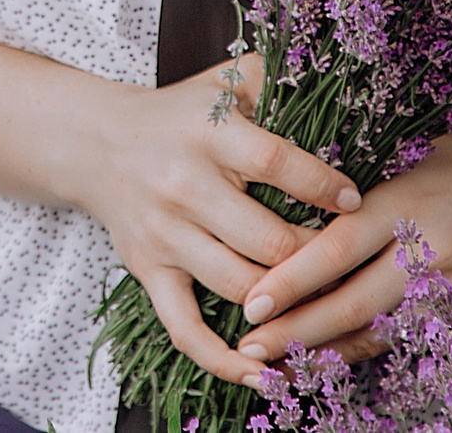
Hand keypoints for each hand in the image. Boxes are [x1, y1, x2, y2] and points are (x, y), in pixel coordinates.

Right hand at [74, 55, 364, 386]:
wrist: (97, 142)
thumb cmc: (181, 114)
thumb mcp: (224, 81)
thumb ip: (277, 74)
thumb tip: (341, 77)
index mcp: (207, 135)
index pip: (277, 164)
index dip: (322, 187)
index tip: (355, 200)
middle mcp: (183, 186)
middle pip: (264, 239)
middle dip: (316, 257)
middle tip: (348, 262)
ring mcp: (163, 235)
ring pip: (237, 286)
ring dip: (286, 304)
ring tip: (324, 308)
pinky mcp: (147, 272)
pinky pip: (186, 329)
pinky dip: (223, 360)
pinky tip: (263, 375)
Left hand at [230, 110, 451, 364]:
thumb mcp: (417, 156)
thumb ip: (365, 183)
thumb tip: (295, 198)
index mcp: (405, 201)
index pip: (336, 247)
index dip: (291, 279)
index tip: (250, 301)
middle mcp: (428, 248)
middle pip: (352, 302)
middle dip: (296, 330)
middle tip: (248, 348)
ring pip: (381, 331)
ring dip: (328, 352)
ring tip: (278, 365)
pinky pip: (414, 337)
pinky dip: (372, 349)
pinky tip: (334, 359)